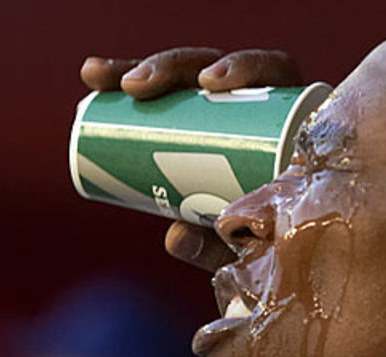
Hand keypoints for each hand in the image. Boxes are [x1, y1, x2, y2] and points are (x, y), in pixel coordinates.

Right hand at [79, 48, 301, 271]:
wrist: (268, 261)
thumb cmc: (271, 253)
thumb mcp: (248, 254)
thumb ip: (221, 249)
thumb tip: (174, 236)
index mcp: (291, 126)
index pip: (274, 75)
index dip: (245, 67)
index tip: (210, 83)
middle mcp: (258, 110)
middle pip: (215, 70)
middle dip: (171, 66)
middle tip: (137, 88)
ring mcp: (225, 113)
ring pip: (182, 79)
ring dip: (140, 70)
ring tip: (100, 81)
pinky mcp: (196, 124)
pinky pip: (159, 98)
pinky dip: (125, 89)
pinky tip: (94, 78)